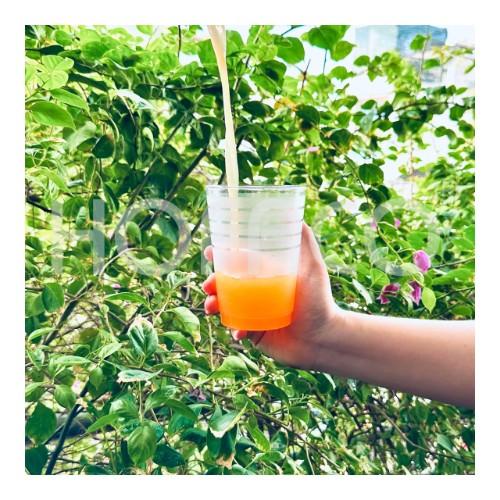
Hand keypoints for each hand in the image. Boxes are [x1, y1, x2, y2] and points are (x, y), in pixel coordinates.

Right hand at [202, 223, 338, 369]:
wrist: (323, 339)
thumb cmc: (321, 301)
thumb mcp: (313, 268)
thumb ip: (306, 242)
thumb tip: (298, 216)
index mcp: (266, 274)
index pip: (239, 261)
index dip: (221, 256)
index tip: (210, 252)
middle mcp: (257, 291)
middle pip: (226, 283)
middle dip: (212, 282)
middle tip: (208, 285)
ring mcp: (253, 312)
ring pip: (225, 306)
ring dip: (213, 304)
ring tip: (212, 307)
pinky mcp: (254, 332)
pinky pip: (237, 328)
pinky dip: (234, 328)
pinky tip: (239, 331)